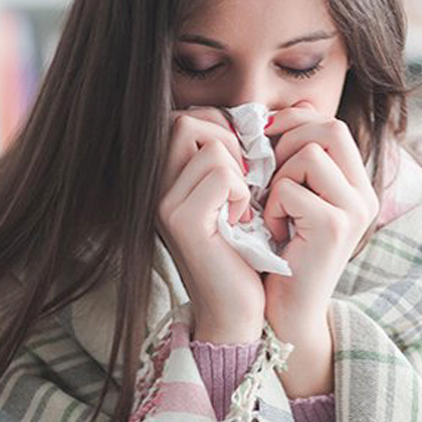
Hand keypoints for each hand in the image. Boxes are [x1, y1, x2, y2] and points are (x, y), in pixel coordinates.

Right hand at [156, 106, 264, 343]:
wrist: (237, 308)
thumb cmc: (243, 250)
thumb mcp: (236, 194)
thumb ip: (235, 155)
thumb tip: (267, 112)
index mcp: (164, 177)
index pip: (186, 117)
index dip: (222, 129)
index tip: (242, 166)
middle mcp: (154, 186)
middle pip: (188, 120)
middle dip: (229, 141)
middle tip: (245, 181)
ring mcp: (163, 202)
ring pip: (209, 144)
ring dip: (239, 171)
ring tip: (240, 205)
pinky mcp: (182, 220)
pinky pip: (222, 174)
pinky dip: (242, 193)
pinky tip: (240, 221)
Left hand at [260, 102, 379, 395]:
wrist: (287, 312)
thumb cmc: (281, 253)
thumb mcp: (293, 200)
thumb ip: (295, 161)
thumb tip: (280, 115)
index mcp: (356, 184)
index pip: (333, 124)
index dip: (295, 121)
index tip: (265, 136)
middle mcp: (364, 194)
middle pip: (329, 128)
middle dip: (286, 142)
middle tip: (267, 173)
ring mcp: (354, 210)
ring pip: (309, 154)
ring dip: (278, 178)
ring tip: (274, 209)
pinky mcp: (335, 227)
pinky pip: (292, 188)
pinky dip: (272, 206)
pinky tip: (273, 230)